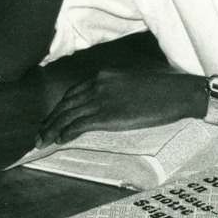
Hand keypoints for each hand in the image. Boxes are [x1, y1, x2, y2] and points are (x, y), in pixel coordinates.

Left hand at [36, 69, 204, 145]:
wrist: (178, 93)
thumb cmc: (164, 89)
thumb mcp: (133, 82)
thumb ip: (116, 89)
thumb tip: (110, 103)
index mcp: (103, 76)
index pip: (72, 93)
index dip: (59, 107)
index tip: (52, 118)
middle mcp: (97, 86)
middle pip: (65, 105)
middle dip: (49, 120)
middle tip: (40, 133)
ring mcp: (101, 101)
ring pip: (67, 116)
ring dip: (52, 130)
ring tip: (43, 141)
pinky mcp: (107, 116)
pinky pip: (78, 125)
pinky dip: (66, 133)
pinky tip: (60, 140)